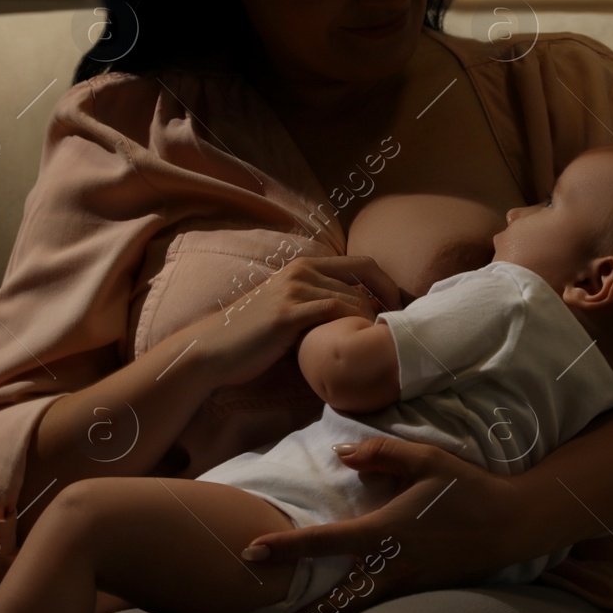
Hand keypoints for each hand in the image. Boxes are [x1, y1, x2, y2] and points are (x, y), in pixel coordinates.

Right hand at [193, 255, 400, 387]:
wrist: (214, 349)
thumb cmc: (254, 336)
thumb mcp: (289, 308)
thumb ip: (317, 303)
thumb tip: (357, 313)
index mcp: (304, 265)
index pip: (362, 263)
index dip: (387, 284)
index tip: (398, 309)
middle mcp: (301, 270)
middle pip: (364, 276)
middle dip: (388, 300)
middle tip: (398, 327)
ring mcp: (294, 290)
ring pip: (351, 298)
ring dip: (370, 320)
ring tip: (377, 341)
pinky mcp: (288, 313)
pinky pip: (333, 312)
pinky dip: (352, 327)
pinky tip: (356, 344)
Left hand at [242, 437, 523, 612]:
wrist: (513, 524)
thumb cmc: (468, 488)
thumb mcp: (426, 459)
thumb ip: (380, 453)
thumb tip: (340, 454)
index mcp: (385, 531)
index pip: (324, 541)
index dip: (285, 548)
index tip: (251, 552)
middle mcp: (391, 566)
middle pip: (335, 603)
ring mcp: (408, 586)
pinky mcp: (421, 594)